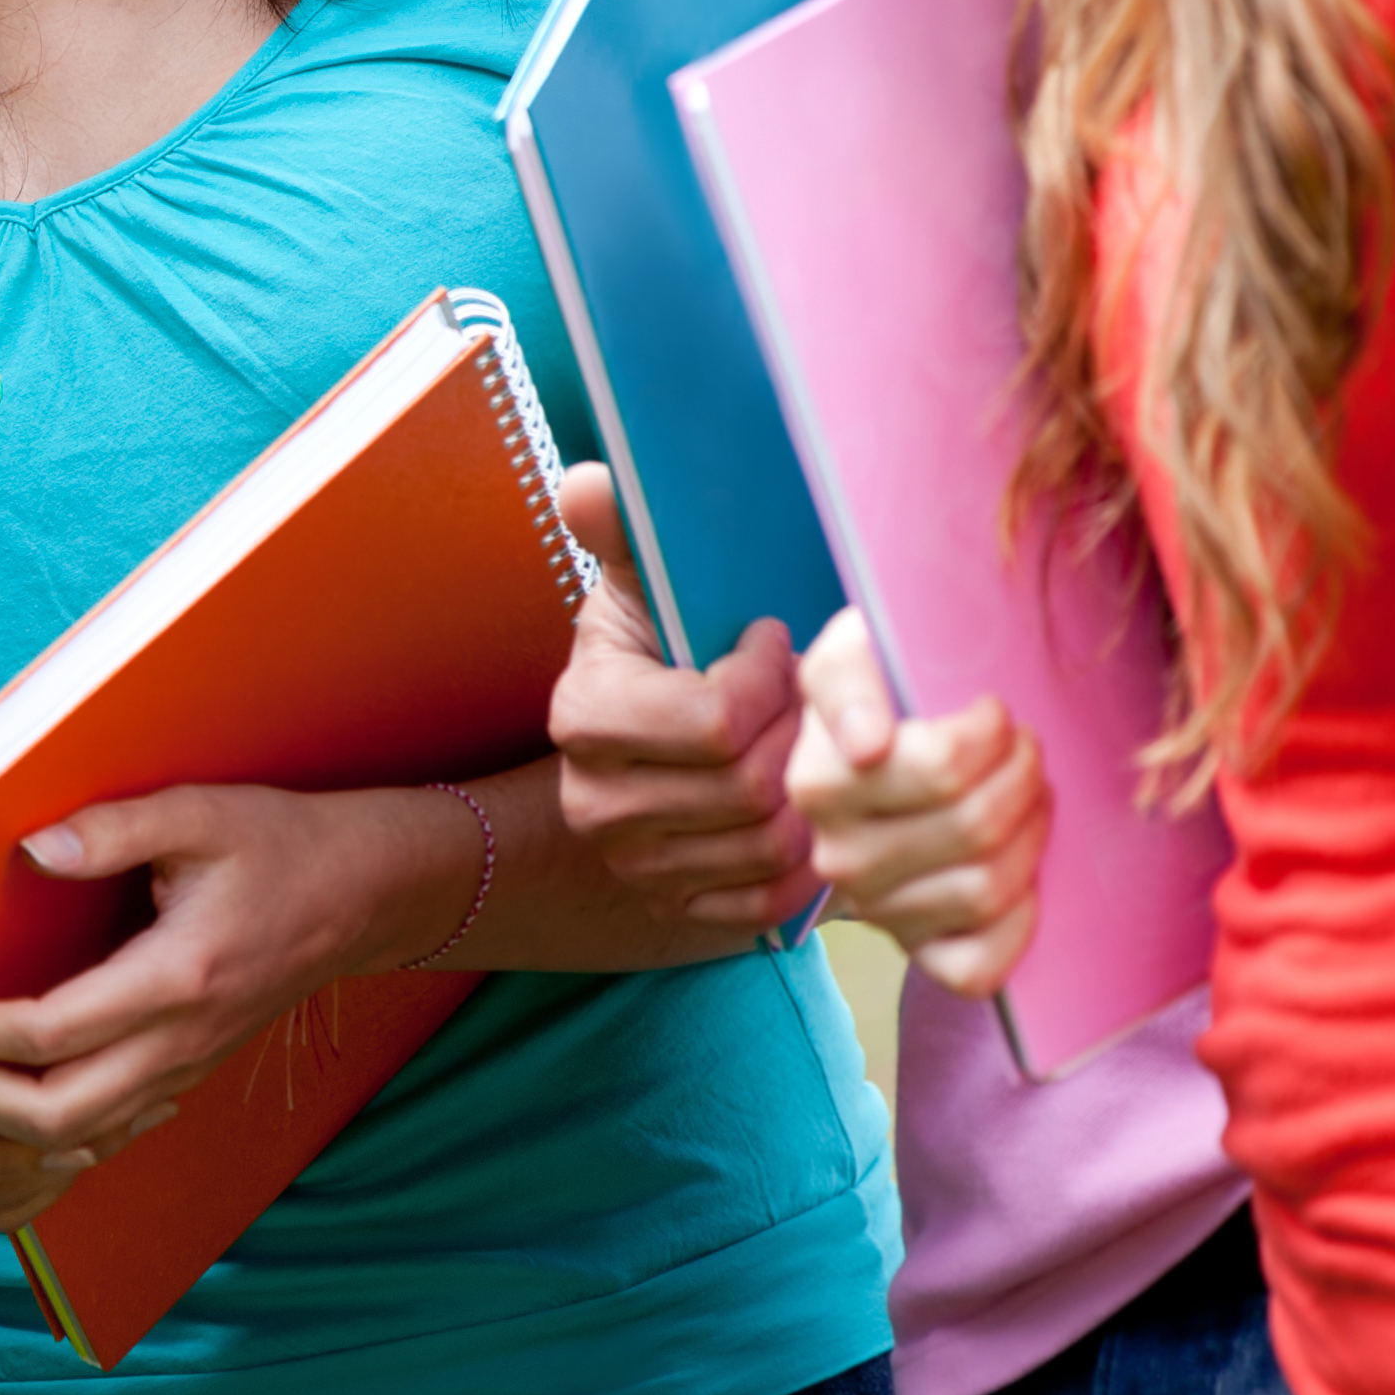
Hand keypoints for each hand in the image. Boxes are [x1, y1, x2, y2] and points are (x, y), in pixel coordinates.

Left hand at [0, 783, 457, 1150]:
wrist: (365, 894)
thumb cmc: (280, 843)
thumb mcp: (200, 812)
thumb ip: (111, 829)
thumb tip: (30, 849)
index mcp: (175, 977)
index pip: (45, 1034)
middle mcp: (179, 1041)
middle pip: (51, 1117)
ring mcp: (186, 1069)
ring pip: (76, 1139)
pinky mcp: (186, 1075)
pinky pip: (105, 1130)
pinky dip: (43, 1125)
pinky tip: (3, 1083)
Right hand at [544, 463, 818, 930]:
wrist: (636, 756)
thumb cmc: (658, 649)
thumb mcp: (641, 585)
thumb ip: (622, 532)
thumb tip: (588, 482)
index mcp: (585, 714)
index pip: (714, 721)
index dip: (770, 680)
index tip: (774, 641)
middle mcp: (594, 800)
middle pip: (750, 788)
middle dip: (799, 739)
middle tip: (809, 701)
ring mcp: (634, 865)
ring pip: (768, 847)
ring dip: (810, 798)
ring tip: (809, 748)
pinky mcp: (675, 912)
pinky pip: (769, 901)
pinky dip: (805, 862)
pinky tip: (806, 810)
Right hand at [788, 617, 1048, 997]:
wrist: (870, 761)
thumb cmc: (879, 697)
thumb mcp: (851, 656)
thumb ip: (847, 679)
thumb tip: (867, 744)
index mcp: (818, 783)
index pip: (941, 767)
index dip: (992, 733)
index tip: (992, 710)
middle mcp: (837, 856)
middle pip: (976, 826)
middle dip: (1023, 776)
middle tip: (1023, 748)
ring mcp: (877, 910)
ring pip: (987, 888)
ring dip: (1030, 833)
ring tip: (1027, 795)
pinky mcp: (916, 951)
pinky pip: (978, 965)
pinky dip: (1017, 922)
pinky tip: (1019, 872)